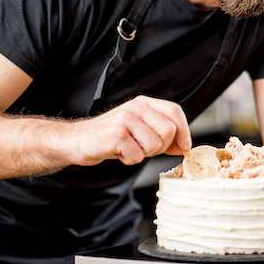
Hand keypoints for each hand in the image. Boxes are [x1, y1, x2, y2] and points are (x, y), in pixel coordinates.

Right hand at [70, 95, 191, 165]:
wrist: (78, 141)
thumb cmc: (110, 137)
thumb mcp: (140, 131)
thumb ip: (162, 136)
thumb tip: (185, 147)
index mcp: (144, 103)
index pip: (174, 111)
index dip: (184, 130)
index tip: (185, 146)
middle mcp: (136, 107)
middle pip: (168, 131)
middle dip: (160, 147)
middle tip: (142, 148)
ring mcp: (126, 119)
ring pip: (154, 145)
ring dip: (143, 154)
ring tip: (128, 148)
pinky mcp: (117, 134)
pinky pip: (137, 156)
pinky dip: (129, 160)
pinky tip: (118, 152)